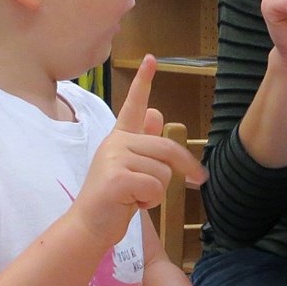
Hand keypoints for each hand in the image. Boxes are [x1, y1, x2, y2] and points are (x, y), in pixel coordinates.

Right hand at [73, 55, 206, 246]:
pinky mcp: (117, 178)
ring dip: (158, 191)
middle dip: (185, 167)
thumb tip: (156, 113)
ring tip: (136, 196)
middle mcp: (116, 142)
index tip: (151, 59)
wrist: (89, 226)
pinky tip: (132, 204)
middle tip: (196, 180)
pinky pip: (155, 186)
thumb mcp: (131, 166)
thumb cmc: (114, 198)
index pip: (134, 104)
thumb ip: (144, 142)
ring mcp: (114, 158)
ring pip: (163, 172)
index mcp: (120, 138)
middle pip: (167, 148)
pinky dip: (151, 201)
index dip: (143, 81)